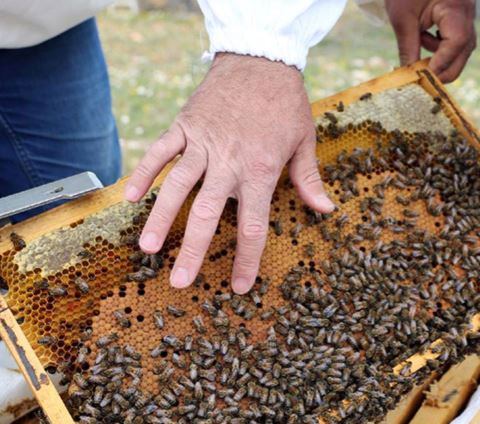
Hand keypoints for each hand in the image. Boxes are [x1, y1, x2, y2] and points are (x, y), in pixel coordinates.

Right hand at [124, 53, 334, 294]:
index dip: (246, 259)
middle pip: (206, 215)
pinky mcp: (184, 125)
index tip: (238, 286)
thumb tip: (325, 210)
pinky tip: (130, 197)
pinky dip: (144, 173)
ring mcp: (203, 143)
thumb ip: (308, 179)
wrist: (261, 59)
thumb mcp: (304, 140)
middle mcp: (229, 162)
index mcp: (260, 171)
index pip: (252, 225)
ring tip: (146, 249)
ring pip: (176, 187)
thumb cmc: (285, 103)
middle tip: (180, 282)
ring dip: (160, 219)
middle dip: (192, 252)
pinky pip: (160, 153)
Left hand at [385, 0, 475, 82]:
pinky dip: (440, 45)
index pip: (456, 43)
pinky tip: (424, 34)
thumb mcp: (403, 18)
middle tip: (420, 75)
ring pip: (461, 49)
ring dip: (440, 55)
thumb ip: (408, 48)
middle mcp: (467, 14)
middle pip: (464, 52)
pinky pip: (456, 41)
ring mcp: (467, 16)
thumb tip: (409, 76)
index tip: (423, 76)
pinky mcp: (460, 18)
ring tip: (419, 40)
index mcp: (456, 8)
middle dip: (443, 67)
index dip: (441, 63)